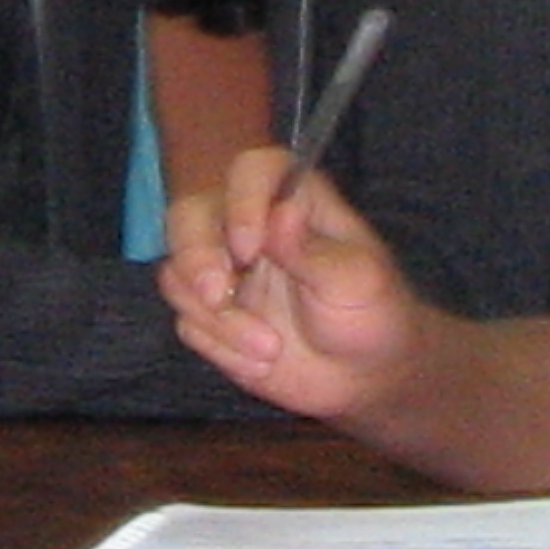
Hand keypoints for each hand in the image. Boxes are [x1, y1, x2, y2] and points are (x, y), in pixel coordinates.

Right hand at [159, 147, 427, 420]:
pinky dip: (220, 348)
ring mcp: (224, 270)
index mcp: (291, 201)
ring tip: (269, 350)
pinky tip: (262, 363)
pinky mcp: (211, 313)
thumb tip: (280, 211)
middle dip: (195, 257)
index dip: (241, 201)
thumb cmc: (373, 314)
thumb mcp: (355, 280)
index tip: (248, 248)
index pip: (252, 170)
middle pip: (189, 215)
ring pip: (176, 273)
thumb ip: (311, 249)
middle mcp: (248, 227)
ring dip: (217, 319)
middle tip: (219, 296)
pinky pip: (186, 321)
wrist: (363, 378)